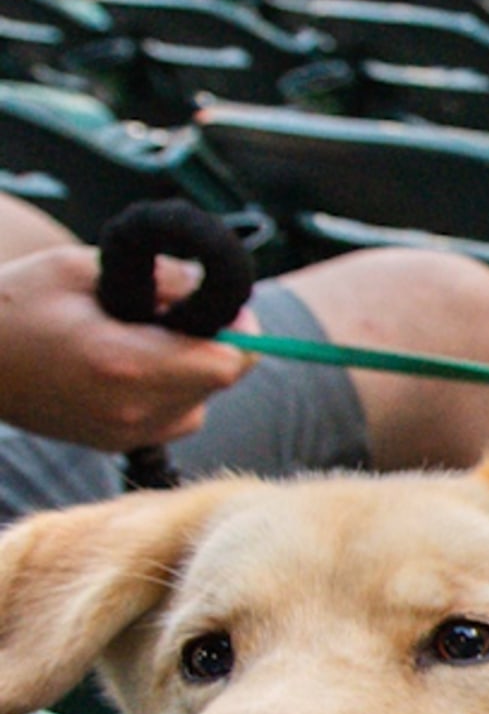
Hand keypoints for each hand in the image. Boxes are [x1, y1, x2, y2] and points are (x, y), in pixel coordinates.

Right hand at [0, 246, 252, 452]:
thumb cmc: (15, 304)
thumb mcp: (81, 269)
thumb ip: (158, 278)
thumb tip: (212, 288)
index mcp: (126, 363)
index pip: (230, 362)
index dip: (240, 331)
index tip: (225, 306)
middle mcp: (133, 409)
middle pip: (221, 381)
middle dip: (215, 344)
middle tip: (179, 314)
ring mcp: (125, 434)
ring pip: (201, 402)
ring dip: (192, 368)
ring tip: (143, 338)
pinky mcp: (117, 444)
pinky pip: (174, 417)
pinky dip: (169, 390)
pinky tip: (128, 365)